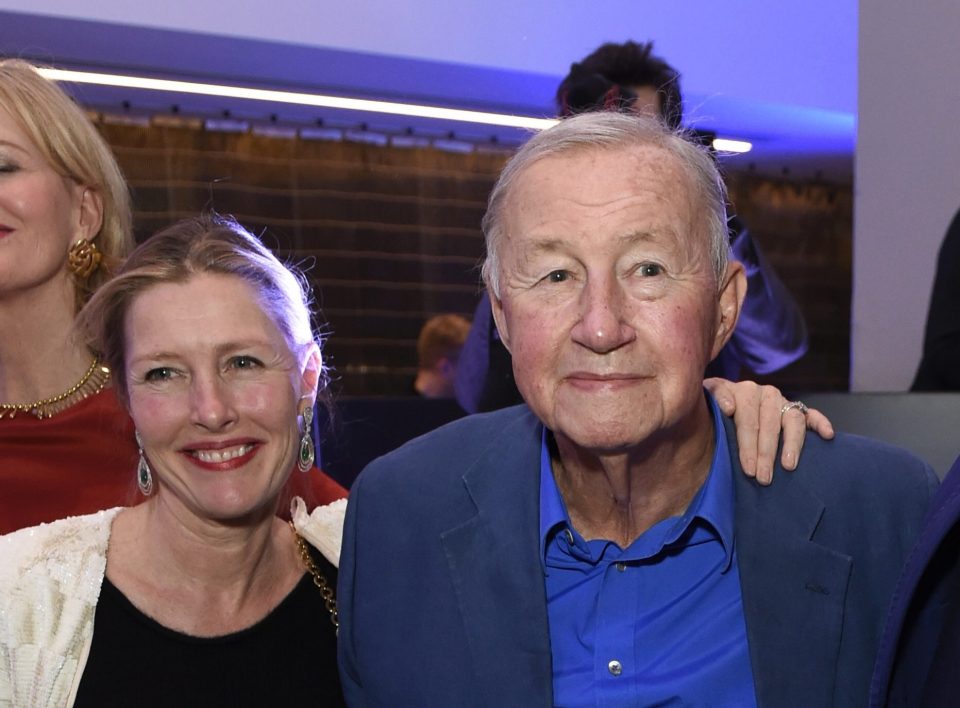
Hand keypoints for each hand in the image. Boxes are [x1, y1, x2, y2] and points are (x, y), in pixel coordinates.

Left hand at [704, 378, 834, 484]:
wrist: (717, 409)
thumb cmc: (710, 413)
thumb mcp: (704, 404)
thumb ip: (711, 399)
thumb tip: (728, 407)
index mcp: (741, 391)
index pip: (747, 417)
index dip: (747, 444)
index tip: (747, 468)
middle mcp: (764, 394)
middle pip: (769, 423)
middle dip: (766, 452)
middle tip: (763, 478)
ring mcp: (781, 401)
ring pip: (792, 420)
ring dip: (792, 444)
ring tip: (788, 466)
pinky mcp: (796, 409)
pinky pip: (811, 414)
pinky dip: (820, 423)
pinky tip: (828, 435)